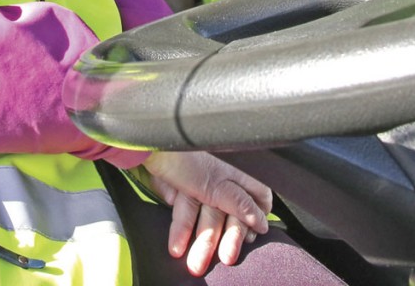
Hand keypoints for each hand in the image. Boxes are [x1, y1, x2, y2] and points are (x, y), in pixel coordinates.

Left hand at [141, 151, 271, 275]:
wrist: (152, 149)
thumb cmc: (188, 160)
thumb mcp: (218, 185)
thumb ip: (239, 203)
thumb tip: (263, 223)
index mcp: (233, 175)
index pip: (257, 195)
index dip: (258, 214)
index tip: (253, 234)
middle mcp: (219, 182)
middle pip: (231, 214)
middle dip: (229, 238)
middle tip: (226, 259)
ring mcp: (198, 189)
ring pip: (207, 220)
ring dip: (203, 242)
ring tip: (194, 265)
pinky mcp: (179, 194)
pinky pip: (184, 216)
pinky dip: (182, 231)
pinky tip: (177, 247)